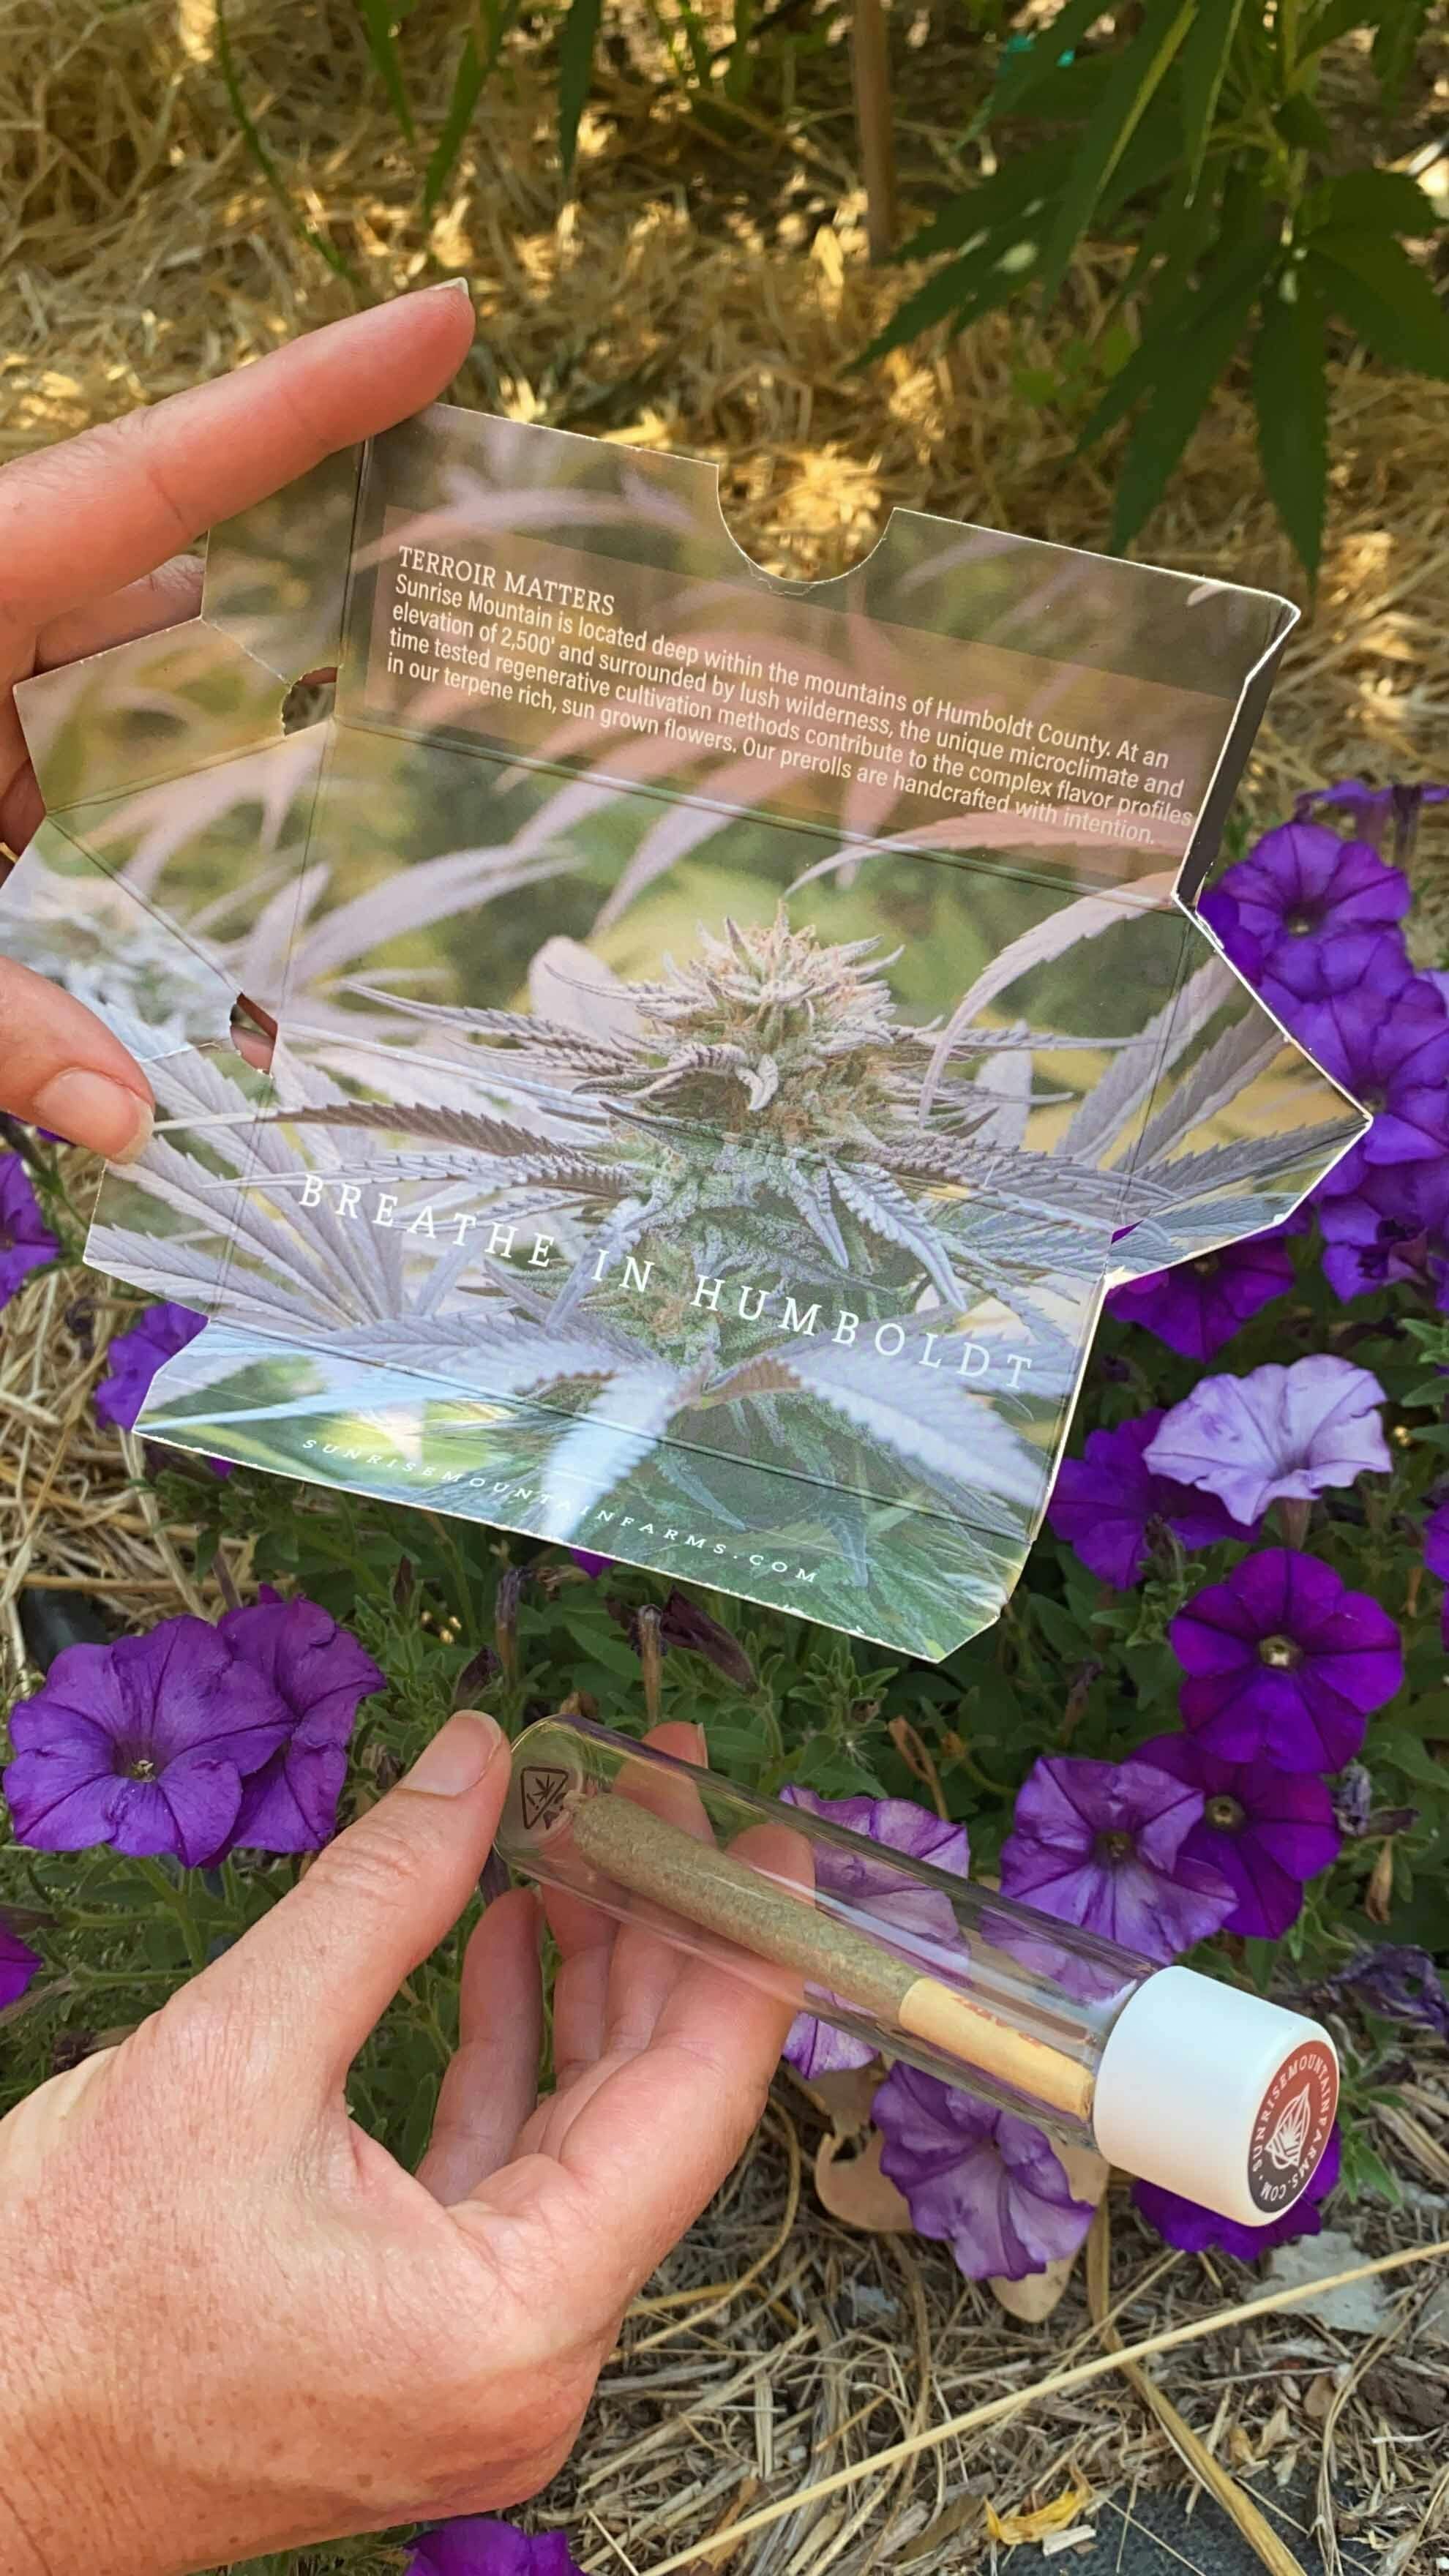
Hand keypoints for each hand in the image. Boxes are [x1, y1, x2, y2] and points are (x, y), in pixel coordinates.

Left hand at [0, 286, 475, 1159]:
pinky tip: (164, 856)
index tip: (446, 317)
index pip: (169, 475)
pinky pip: (43, 755)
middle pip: (148, 578)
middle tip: (429, 596)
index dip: (311, 398)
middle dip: (273, 598)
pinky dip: (101, 809)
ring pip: (93, 680)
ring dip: (184, 733)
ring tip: (325, 756)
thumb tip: (135, 1123)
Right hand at [0, 1714, 789, 2575]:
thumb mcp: (238, 2051)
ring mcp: (475, 2372)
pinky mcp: (419, 2350)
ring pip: (577, 2144)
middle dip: (657, 1939)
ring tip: (589, 1838)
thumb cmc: (67, 2286)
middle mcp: (525, 2371)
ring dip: (584, 1985)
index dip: (743, 1951)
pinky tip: (514, 1939)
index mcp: (515, 2324)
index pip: (690, 2107)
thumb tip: (483, 1756)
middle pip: (645, 2118)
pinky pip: (505, 2182)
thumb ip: (386, 1895)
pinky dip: (515, 2059)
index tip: (775, 1838)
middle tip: (674, 1799)